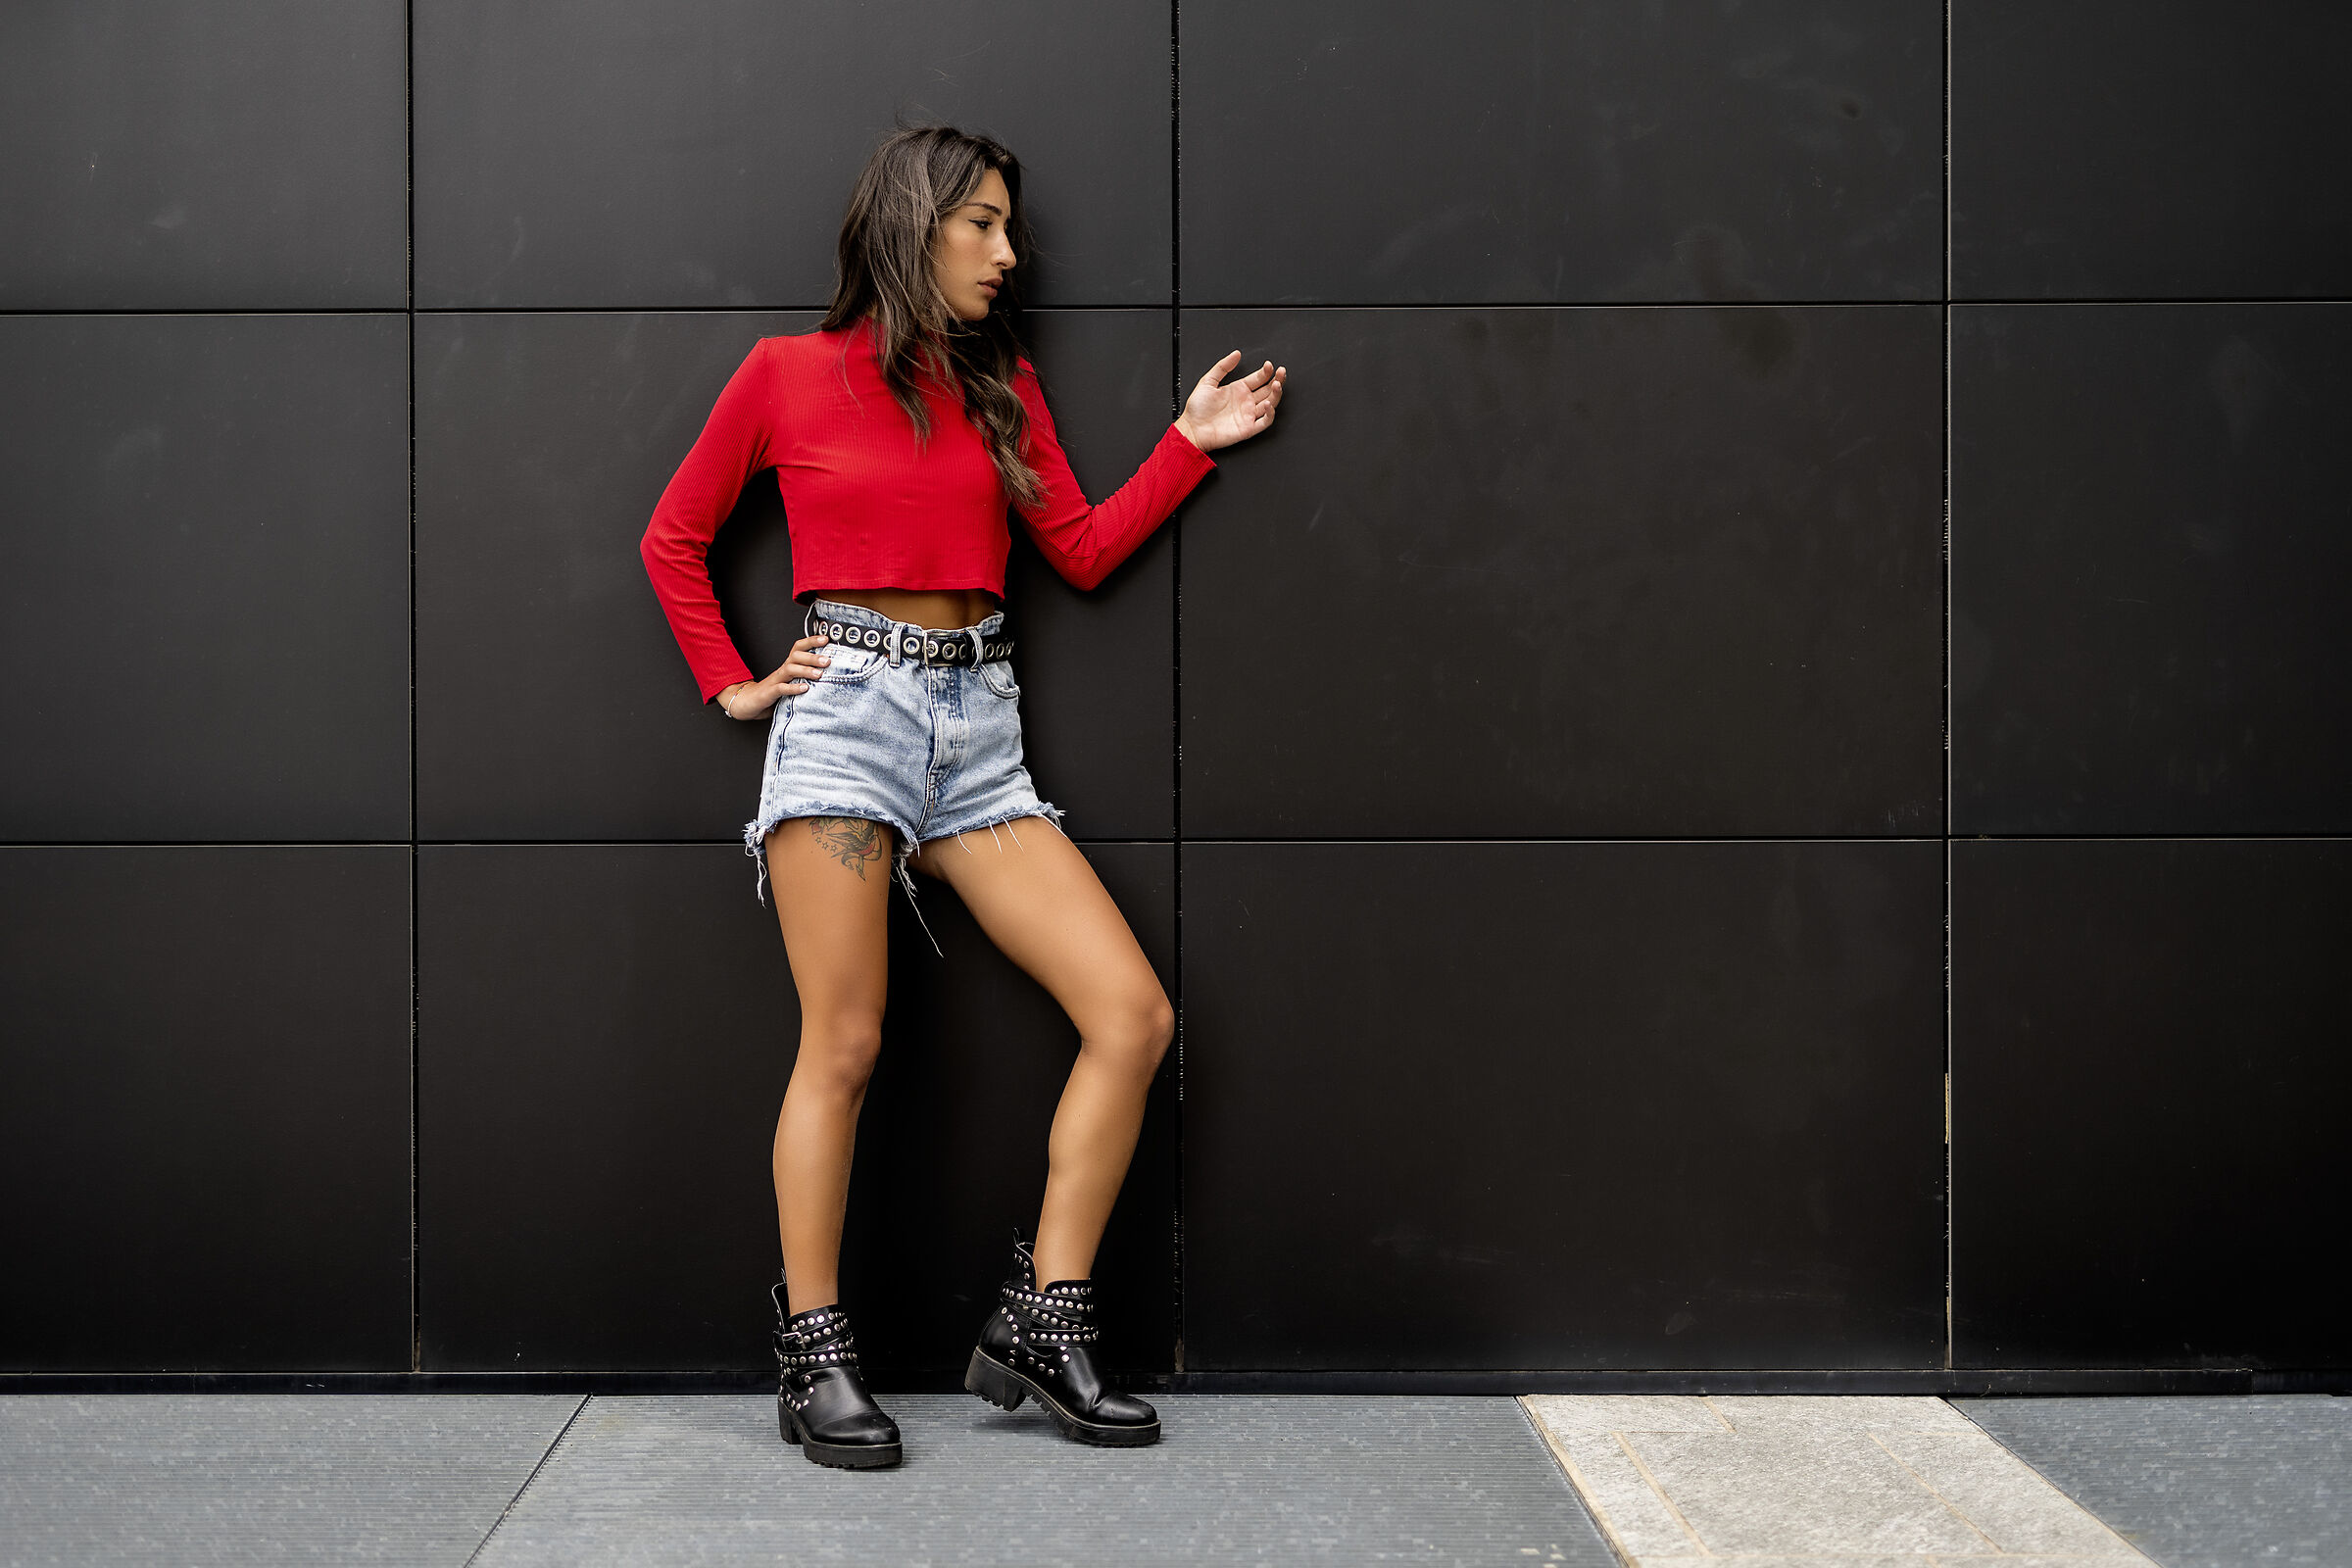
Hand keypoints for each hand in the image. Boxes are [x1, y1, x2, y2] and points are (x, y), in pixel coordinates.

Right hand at [717, 635, 831, 718]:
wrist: (747, 701)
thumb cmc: (773, 692)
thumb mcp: (792, 682)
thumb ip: (806, 678)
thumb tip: (830, 675)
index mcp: (788, 666)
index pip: (799, 648)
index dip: (811, 641)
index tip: (826, 639)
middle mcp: (782, 670)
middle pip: (796, 656)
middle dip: (812, 657)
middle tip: (827, 660)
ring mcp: (775, 680)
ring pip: (790, 670)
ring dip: (805, 670)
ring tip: (819, 674)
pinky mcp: (770, 692)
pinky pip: (781, 688)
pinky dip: (793, 688)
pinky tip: (804, 689)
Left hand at [1175, 350, 1286, 452]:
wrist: (1192, 429)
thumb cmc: (1197, 409)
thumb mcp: (1208, 381)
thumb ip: (1222, 367)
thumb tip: (1236, 354)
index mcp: (1238, 389)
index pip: (1258, 379)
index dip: (1266, 372)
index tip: (1269, 365)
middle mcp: (1246, 401)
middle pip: (1268, 389)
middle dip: (1277, 380)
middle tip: (1281, 372)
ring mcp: (1248, 415)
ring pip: (1270, 403)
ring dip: (1276, 394)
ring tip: (1277, 385)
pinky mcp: (1248, 428)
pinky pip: (1265, 421)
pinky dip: (1270, 414)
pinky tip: (1268, 404)